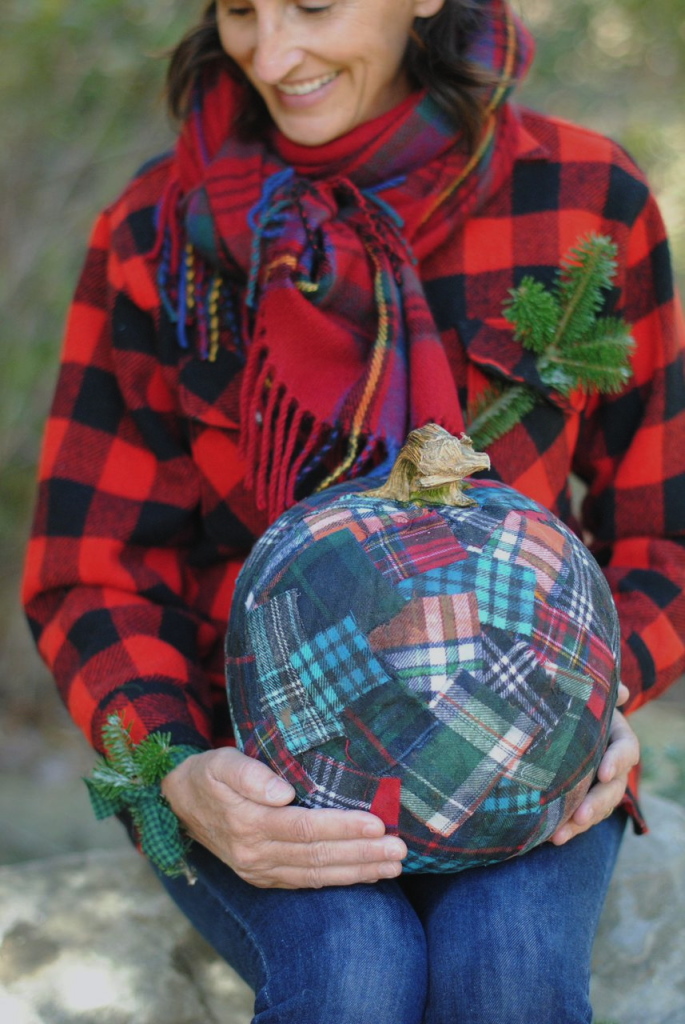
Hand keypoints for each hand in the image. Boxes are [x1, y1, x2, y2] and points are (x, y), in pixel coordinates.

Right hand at [161, 747, 406, 887]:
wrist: (177, 802)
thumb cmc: (207, 774)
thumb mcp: (221, 762)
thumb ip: (251, 774)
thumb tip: (283, 793)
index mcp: (247, 824)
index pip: (303, 828)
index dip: (341, 827)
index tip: (375, 823)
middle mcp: (255, 854)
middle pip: (317, 856)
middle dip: (361, 854)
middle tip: (399, 850)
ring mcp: (260, 871)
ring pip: (317, 874)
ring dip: (358, 871)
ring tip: (394, 866)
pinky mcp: (264, 877)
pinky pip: (307, 882)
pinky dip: (340, 880)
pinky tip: (367, 875)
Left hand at [550, 683, 639, 845]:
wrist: (563, 719)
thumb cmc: (577, 704)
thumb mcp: (586, 693)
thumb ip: (598, 689)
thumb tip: (620, 689)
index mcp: (618, 736)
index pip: (626, 749)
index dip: (617, 760)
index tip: (604, 771)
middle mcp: (613, 764)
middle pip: (614, 788)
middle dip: (597, 803)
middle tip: (580, 815)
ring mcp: (600, 784)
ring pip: (599, 808)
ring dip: (581, 823)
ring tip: (560, 835)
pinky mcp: (583, 798)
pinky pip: (581, 817)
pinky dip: (569, 828)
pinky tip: (552, 837)